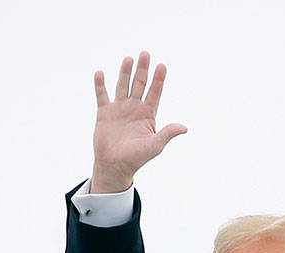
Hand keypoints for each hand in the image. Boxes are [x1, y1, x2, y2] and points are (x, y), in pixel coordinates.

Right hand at [90, 51, 186, 193]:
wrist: (115, 165)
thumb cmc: (137, 158)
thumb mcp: (155, 146)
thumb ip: (168, 134)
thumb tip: (184, 128)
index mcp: (148, 114)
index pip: (155, 92)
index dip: (159, 79)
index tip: (162, 65)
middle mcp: (134, 108)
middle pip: (139, 84)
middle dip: (143, 70)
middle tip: (146, 54)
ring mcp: (119, 109)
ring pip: (122, 85)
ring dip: (125, 72)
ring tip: (129, 58)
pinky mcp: (104, 113)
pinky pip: (102, 95)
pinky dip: (100, 85)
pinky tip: (100, 73)